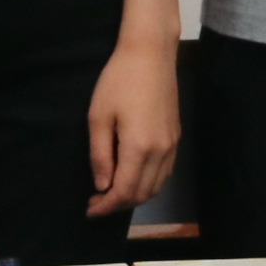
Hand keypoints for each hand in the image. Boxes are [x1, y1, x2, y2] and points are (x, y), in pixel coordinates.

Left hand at [84, 37, 180, 215]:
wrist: (151, 55)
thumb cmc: (118, 81)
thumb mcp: (98, 116)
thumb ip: (100, 155)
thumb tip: (102, 186)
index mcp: (139, 148)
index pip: (124, 191)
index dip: (106, 206)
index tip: (89, 210)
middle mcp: (161, 152)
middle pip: (142, 194)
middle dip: (119, 204)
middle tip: (96, 202)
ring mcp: (172, 145)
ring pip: (156, 186)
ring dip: (134, 195)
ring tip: (111, 192)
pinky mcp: (176, 137)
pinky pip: (164, 173)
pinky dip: (148, 183)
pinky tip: (132, 177)